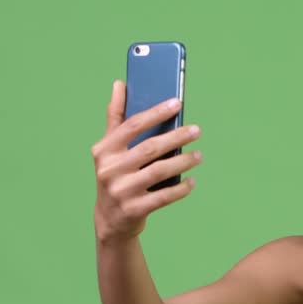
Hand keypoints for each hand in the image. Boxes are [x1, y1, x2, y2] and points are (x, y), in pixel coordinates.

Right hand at [91, 80, 202, 242]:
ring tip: (198, 156)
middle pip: (149, 148)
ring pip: (159, 171)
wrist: (110, 219)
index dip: (155, 113)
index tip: (177, 103)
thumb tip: (119, 84)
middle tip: (197, 130)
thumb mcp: (109, 149)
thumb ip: (115, 117)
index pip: (132, 126)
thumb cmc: (115, 176)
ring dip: (183, 162)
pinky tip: (192, 181)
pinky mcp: (134, 209)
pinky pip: (163, 196)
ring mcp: (121, 191)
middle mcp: (109, 169)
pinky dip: (180, 188)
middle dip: (176, 137)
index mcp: (103, 150)